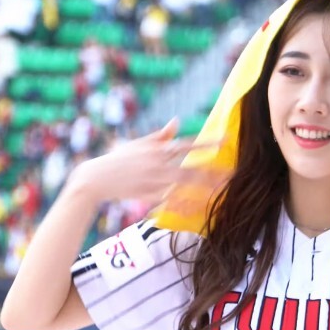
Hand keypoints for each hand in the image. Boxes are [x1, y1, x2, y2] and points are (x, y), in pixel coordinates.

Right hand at [68, 119, 223, 208]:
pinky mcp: (148, 196)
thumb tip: (177, 121)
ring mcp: (153, 182)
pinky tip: (200, 209)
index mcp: (157, 148)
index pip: (187, 144)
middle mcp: (158, 164)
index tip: (225, 141)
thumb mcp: (140, 143)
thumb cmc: (119, 159)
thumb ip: (161, 136)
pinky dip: (186, 205)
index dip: (207, 143)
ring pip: (185, 186)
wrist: (96, 178)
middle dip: (213, 172)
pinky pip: (172, 202)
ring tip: (222, 192)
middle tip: (233, 175)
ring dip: (204, 189)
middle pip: (191, 167)